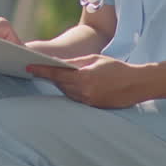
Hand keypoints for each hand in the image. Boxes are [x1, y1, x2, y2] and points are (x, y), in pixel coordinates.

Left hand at [28, 55, 146, 108]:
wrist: (136, 84)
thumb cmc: (116, 68)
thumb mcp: (95, 59)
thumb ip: (75, 62)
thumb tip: (59, 62)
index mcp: (84, 77)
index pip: (57, 74)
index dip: (42, 71)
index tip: (29, 67)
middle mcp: (85, 91)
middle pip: (60, 84)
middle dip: (51, 77)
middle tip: (40, 69)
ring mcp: (89, 101)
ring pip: (67, 92)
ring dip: (61, 84)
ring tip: (56, 76)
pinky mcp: (93, 106)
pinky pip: (76, 98)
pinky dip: (71, 91)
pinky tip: (70, 85)